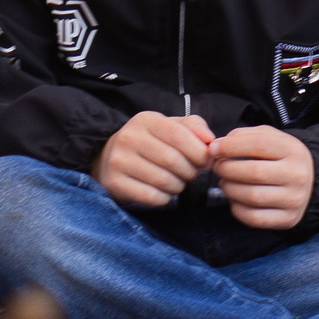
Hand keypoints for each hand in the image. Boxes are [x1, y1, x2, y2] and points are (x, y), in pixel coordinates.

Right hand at [94, 111, 213, 207]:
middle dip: (190, 171)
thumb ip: (193, 128)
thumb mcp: (169, 127)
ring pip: (163, 181)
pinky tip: (163, 192)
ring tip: (177, 182)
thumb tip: (210, 140)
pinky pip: (151, 197)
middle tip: (192, 174)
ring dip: (179, 186)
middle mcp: (129, 137)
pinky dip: (165, 198)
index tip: (206, 161)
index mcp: (145, 120)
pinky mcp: (115, 183)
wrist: (108, 158)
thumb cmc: (150, 143)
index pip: (179, 135)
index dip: (199, 151)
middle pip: (173, 160)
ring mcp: (119, 161)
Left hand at [210, 123, 313, 228]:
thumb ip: (243, 136)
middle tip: (217, 167)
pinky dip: (237, 209)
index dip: (231, 146)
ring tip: (225, 182)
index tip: (215, 149)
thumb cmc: (280, 157)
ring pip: (252, 196)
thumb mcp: (269, 138)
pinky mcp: (288, 219)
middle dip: (227, 169)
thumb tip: (217, 147)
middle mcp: (297, 175)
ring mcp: (294, 199)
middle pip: (254, 172)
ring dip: (230, 189)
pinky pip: (255, 218)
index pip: (259, 144)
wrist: (309, 182)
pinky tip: (234, 199)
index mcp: (294, 150)